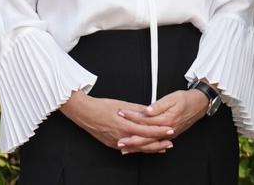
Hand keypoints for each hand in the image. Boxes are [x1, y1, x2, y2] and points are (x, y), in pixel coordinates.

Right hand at [60, 90, 174, 152]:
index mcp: (124, 125)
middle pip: (143, 143)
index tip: (169, 130)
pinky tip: (145, 148)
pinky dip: (138, 148)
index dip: (159, 131)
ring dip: (150, 148)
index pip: (146, 130)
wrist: (84, 112)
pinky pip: (128, 148)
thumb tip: (151, 112)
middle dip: (158, 144)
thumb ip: (139, 110)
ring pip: (136, 148)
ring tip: (161, 147)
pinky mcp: (112, 144)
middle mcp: (120, 136)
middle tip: (169, 142)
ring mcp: (115, 142)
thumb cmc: (101, 106)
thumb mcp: (123, 105)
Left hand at [116, 89, 208, 153]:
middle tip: (118, 140)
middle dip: (131, 139)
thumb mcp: (173, 98)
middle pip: (146, 136)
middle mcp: (168, 129)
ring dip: (137, 146)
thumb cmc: (186, 100)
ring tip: (125, 147)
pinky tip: (138, 147)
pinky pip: (156, 143)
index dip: (132, 117)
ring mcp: (169, 134)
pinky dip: (146, 146)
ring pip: (150, 142)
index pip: (145, 119)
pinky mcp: (170, 135)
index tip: (122, 114)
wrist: (200, 104)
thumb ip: (159, 105)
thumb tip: (147, 110)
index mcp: (167, 119)